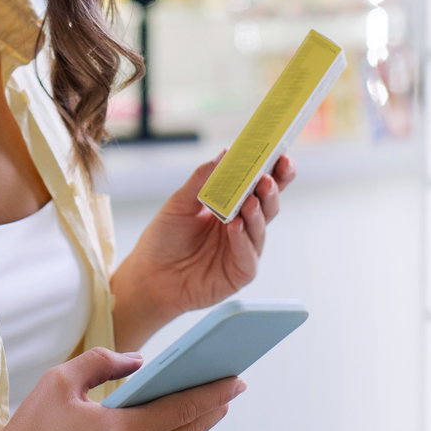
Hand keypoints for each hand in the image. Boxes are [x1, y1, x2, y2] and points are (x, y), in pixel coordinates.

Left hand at [114, 152, 296, 336]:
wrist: (150, 276)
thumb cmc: (165, 238)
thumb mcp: (179, 203)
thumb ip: (203, 180)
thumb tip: (225, 154)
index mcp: (232, 205)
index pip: (259, 184)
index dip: (273, 170)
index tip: (280, 154)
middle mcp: (243, 225)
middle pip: (267, 204)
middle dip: (271, 189)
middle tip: (267, 178)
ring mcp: (243, 249)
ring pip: (260, 228)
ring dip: (257, 213)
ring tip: (250, 200)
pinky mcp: (240, 271)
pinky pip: (248, 255)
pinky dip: (243, 240)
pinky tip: (235, 227)